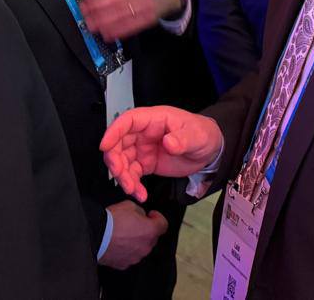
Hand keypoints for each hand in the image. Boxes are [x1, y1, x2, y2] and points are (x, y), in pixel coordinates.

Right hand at [98, 200, 168, 269]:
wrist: (95, 235)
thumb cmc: (113, 220)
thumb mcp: (129, 205)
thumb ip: (140, 211)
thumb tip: (141, 216)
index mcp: (150, 231)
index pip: (163, 225)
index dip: (158, 218)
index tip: (151, 215)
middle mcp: (146, 247)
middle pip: (152, 238)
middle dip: (146, 230)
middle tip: (135, 223)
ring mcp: (136, 257)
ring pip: (141, 248)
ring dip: (137, 241)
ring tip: (124, 234)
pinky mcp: (124, 264)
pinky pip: (130, 256)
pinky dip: (127, 250)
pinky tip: (118, 243)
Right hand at [100, 106, 222, 202]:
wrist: (209, 150)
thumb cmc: (202, 134)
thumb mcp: (196, 135)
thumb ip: (183, 139)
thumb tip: (169, 142)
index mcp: (154, 119)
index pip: (128, 120)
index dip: (113, 131)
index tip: (104, 146)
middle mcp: (144, 133)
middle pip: (119, 142)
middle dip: (115, 160)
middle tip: (121, 176)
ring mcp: (143, 148)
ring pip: (122, 160)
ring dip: (123, 176)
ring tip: (133, 190)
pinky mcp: (146, 163)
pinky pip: (132, 173)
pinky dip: (132, 184)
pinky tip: (139, 194)